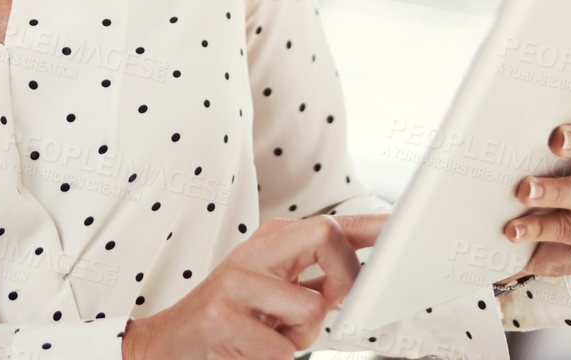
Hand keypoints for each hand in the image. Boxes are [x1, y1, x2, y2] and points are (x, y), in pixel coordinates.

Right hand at [122, 212, 384, 359]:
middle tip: (334, 304)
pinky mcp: (221, 318)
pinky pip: (281, 347)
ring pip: (311, 306)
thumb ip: (315, 279)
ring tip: (272, 335)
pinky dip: (275, 357)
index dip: (372, 226)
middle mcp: (254, 251)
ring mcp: (235, 283)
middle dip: (345, 276)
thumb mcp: (276, 290)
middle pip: (327, 235)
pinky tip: (250, 349)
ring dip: (301, 335)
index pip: (333, 224)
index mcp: (272, 241)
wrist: (167, 344)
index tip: (403, 229)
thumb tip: (364, 278)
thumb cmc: (230, 319)